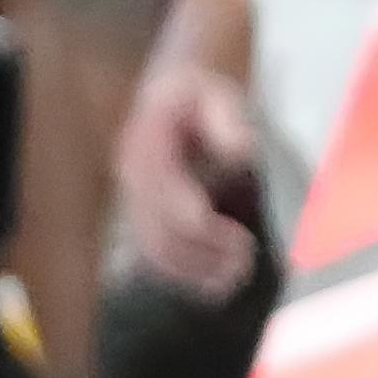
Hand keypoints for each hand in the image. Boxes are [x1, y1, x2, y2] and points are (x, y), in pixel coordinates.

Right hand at [118, 61, 262, 296]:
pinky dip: (181, 273)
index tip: (243, 242)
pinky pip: (152, 251)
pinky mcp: (142, 212)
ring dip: (192, 272)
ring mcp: (133, 197)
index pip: (171, 202)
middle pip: (159, 234)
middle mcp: (132, 177)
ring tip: (233, 281)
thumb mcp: (219, 93)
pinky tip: (212, 286)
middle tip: (245, 266)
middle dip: (202, 257)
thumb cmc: (201, 94)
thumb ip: (228, 121)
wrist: (172, 92)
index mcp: (147, 148)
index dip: (205, 230)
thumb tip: (242, 152)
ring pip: (152, 249)